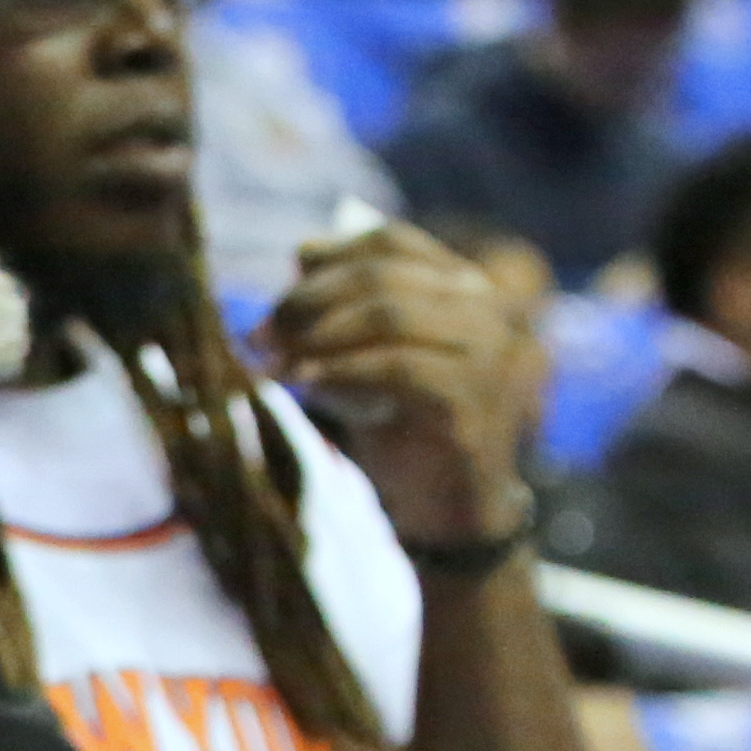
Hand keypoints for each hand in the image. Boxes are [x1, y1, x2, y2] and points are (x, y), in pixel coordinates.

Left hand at [257, 223, 536, 558]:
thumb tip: (304, 251)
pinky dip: (342, 371)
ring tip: (274, 361)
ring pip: (392, 314)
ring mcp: (489, 353)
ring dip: (318, 335)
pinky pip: (399, 367)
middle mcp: (489, 309)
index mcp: (465, 287)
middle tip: (260, 334)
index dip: (329, 258)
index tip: (280, 290)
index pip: (392, 242)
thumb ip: (346, 308)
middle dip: (309, 302)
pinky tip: (303, 385)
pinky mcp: (474, 400)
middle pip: (383, 275)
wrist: (447, 509)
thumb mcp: (366, 356)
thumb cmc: (402, 428)